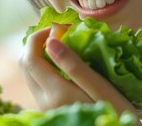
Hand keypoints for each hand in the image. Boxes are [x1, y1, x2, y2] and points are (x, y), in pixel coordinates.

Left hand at [19, 25, 140, 121]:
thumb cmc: (116, 113)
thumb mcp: (100, 88)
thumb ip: (73, 65)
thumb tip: (50, 42)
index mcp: (55, 93)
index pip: (29, 58)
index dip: (37, 37)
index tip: (57, 27)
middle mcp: (44, 101)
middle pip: (25, 65)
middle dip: (37, 44)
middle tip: (60, 34)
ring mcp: (45, 107)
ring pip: (31, 74)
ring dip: (41, 55)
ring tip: (65, 46)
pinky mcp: (50, 109)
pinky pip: (39, 83)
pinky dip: (46, 68)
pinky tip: (66, 64)